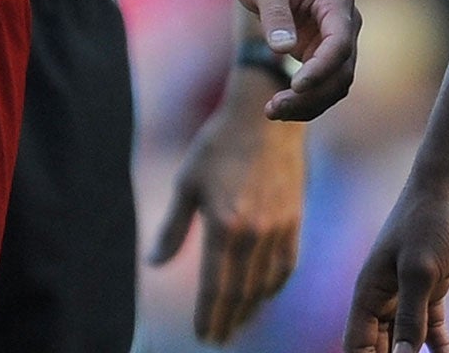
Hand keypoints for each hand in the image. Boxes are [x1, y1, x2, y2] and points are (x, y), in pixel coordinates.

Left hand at [149, 72, 306, 343]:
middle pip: (241, 293)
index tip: (202, 336)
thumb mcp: (187, 183)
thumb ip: (173, 229)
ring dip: (250, 309)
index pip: (216, 288)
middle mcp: (253, 235)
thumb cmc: (218, 145)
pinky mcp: (294, 221)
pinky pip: (285, 266)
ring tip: (237, 321)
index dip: (208, 316)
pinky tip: (263, 293)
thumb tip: (154, 264)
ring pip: (264, 284)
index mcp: (224, 227)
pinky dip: (273, 285)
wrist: (265, 118)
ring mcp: (278, 229)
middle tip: (217, 337)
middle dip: (228, 320)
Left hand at [229, 0, 357, 119]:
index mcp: (336, 1)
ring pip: (335, 84)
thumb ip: (275, 13)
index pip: (339, 42)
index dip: (321, 68)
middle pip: (341, 71)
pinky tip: (279, 107)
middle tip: (274, 108)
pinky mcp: (320, 51)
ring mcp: (334, 40)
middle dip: (312, 95)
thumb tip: (283, 51)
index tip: (295, 85)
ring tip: (272, 111)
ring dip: (309, 104)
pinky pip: (321, 84)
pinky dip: (305, 99)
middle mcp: (343, 23)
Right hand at [343, 179, 448, 352]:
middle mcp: (382, 297)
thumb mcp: (420, 269)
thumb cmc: (428, 219)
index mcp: (368, 292)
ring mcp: (406, 293)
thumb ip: (410, 316)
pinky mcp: (430, 289)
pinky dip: (439, 349)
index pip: (357, 347)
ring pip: (404, 343)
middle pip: (379, 349)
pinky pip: (430, 330)